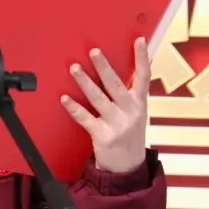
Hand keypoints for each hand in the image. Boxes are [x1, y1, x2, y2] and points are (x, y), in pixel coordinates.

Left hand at [61, 38, 150, 173]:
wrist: (128, 168)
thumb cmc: (129, 134)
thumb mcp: (137, 113)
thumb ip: (132, 93)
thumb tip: (131, 68)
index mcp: (139, 103)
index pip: (144, 76)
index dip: (142, 58)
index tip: (139, 40)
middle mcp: (130, 111)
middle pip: (116, 85)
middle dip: (104, 66)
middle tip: (94, 51)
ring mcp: (117, 123)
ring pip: (98, 98)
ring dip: (85, 82)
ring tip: (74, 68)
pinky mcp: (103, 135)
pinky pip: (86, 118)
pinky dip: (74, 108)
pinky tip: (64, 98)